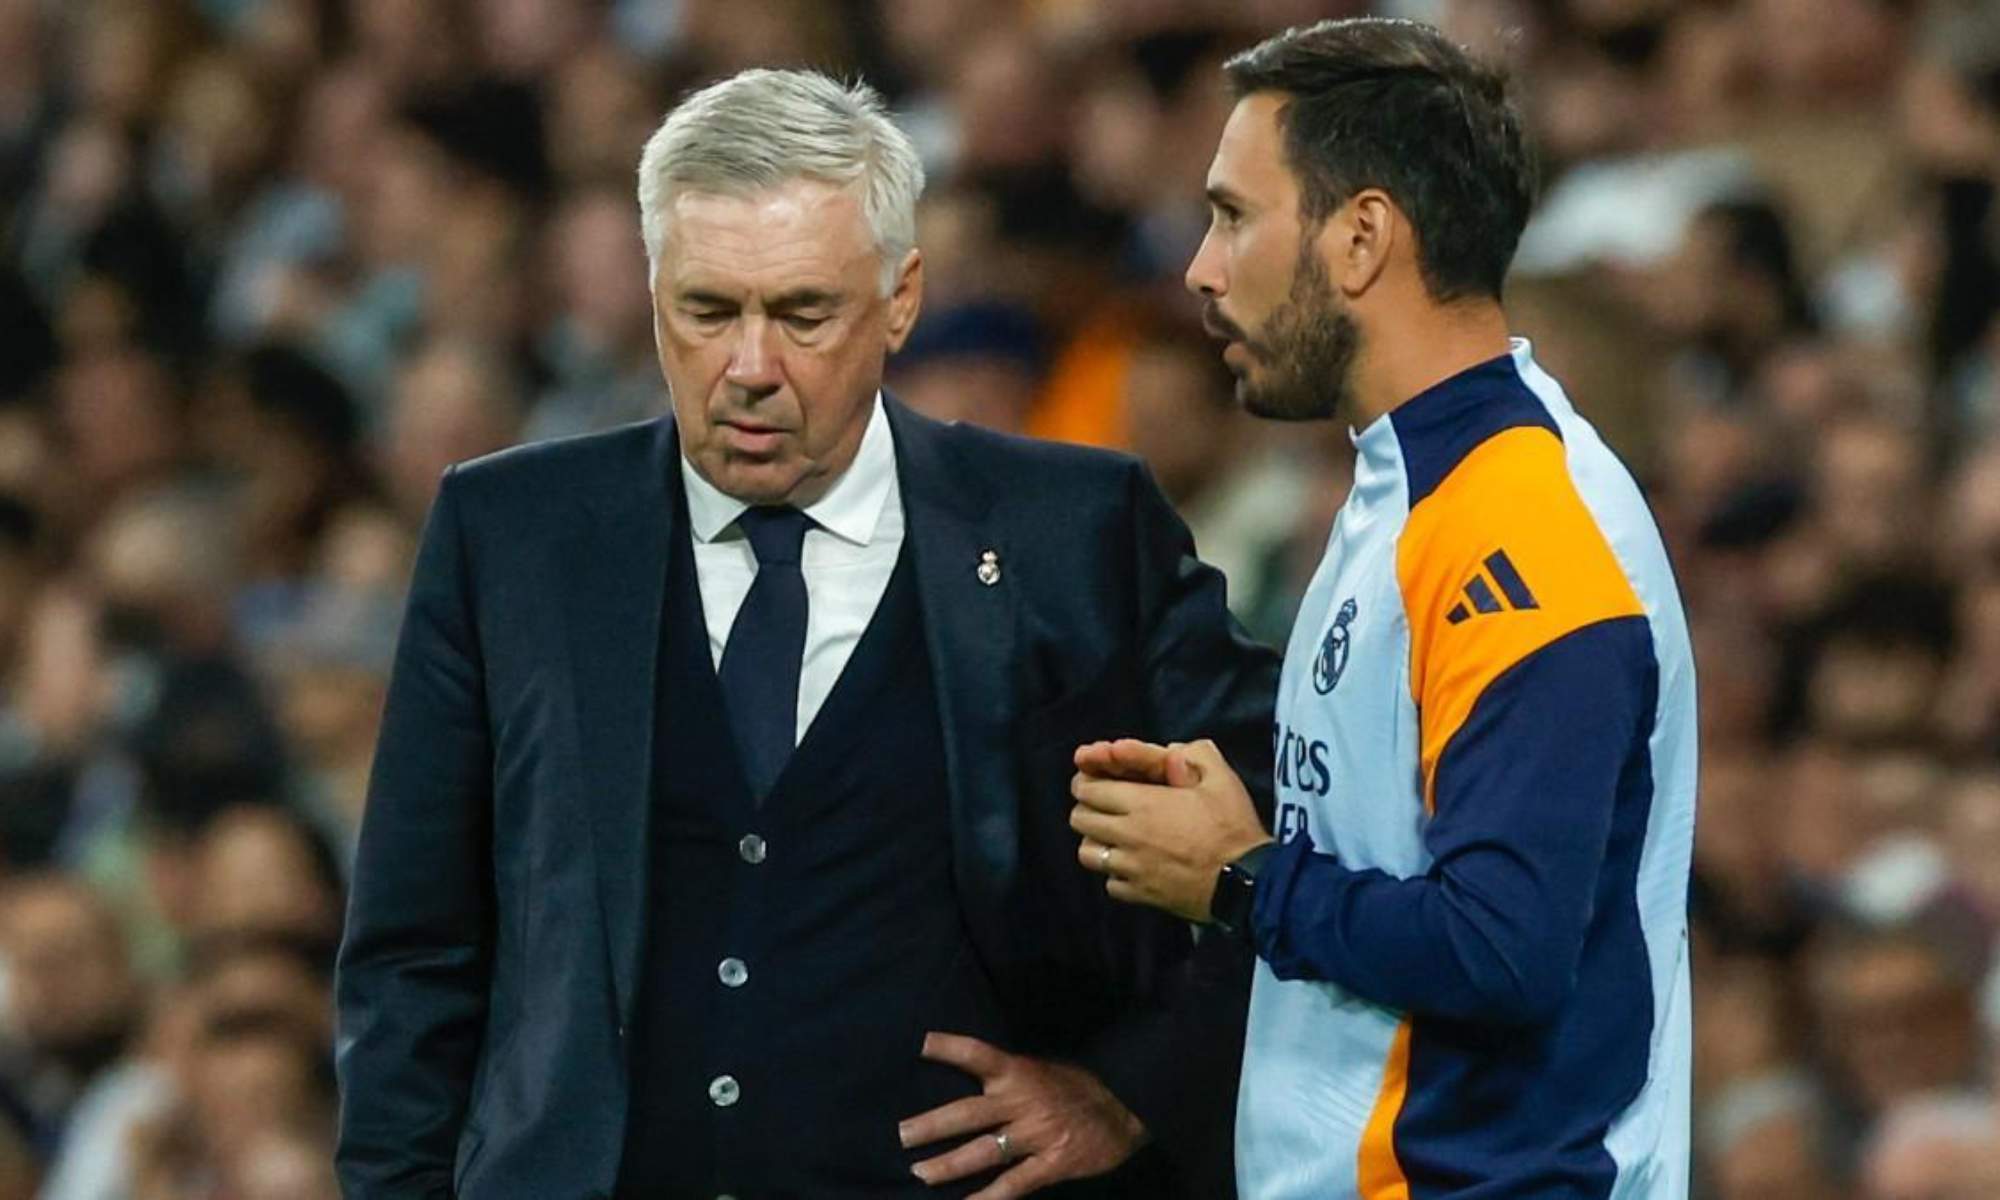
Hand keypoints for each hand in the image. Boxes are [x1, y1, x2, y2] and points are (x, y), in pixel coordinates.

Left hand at [900, 1033, 1145, 1197]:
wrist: (1129, 1108)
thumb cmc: (1080, 1087)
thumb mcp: (1045, 1068)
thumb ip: (1009, 1076)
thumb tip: (971, 1077)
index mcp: (1021, 1072)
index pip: (980, 1054)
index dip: (952, 1048)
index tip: (922, 1044)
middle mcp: (1023, 1102)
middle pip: (968, 1113)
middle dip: (931, 1125)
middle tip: (901, 1136)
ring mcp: (1037, 1135)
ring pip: (984, 1152)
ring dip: (948, 1165)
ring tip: (920, 1173)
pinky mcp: (1052, 1164)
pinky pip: (1014, 1184)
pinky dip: (988, 1198)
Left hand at [1070, 738, 1271, 922]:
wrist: (1247, 882)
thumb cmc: (1233, 827)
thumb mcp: (1221, 779)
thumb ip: (1195, 755)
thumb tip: (1172, 751)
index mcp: (1143, 803)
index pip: (1088, 789)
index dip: (1087, 782)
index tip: (1097, 782)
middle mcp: (1128, 835)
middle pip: (1079, 819)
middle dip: (1087, 808)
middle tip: (1104, 807)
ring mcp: (1131, 868)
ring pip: (1087, 854)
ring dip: (1096, 842)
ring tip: (1113, 838)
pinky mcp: (1140, 895)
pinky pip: (1109, 884)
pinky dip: (1115, 874)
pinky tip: (1132, 866)